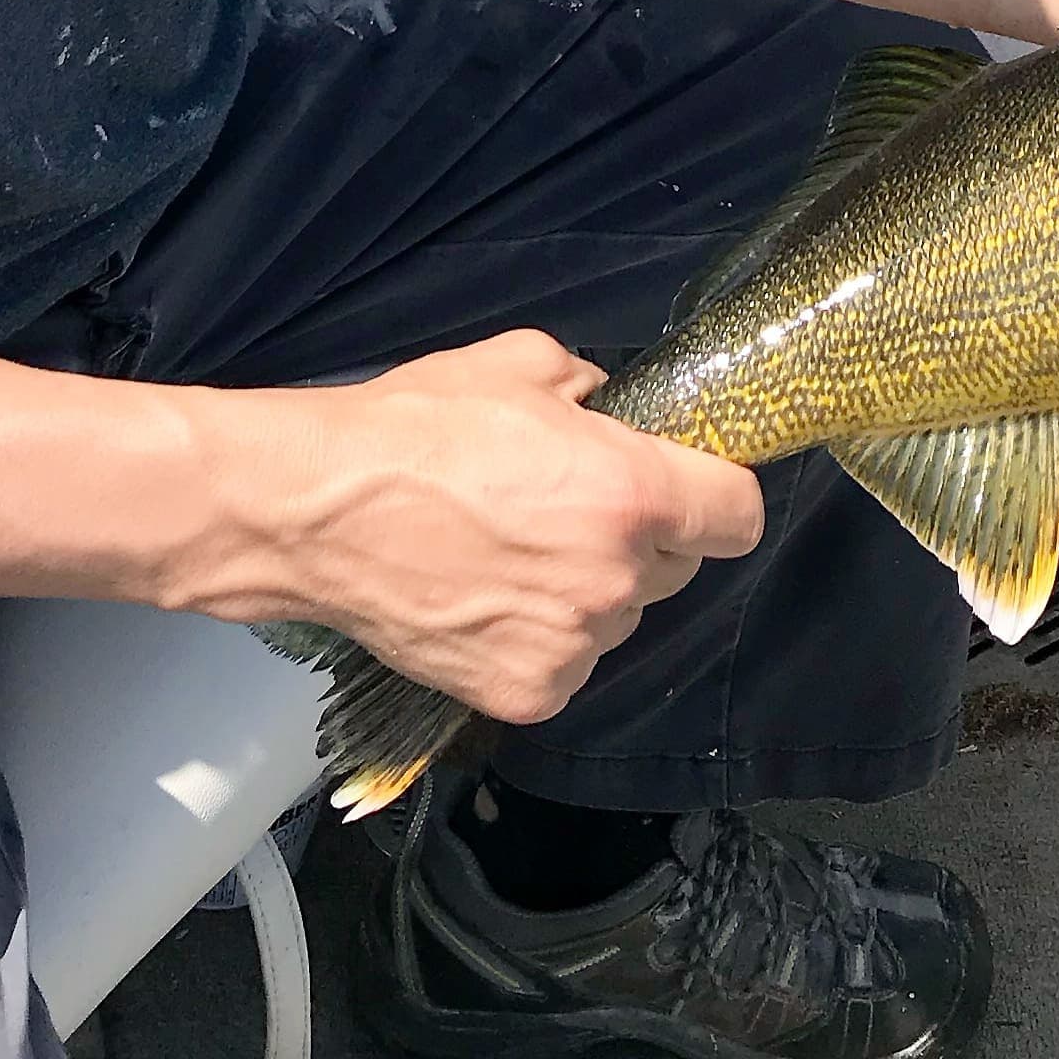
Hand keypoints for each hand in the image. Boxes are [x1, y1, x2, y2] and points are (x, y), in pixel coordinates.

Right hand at [269, 329, 762, 723]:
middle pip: (677, 568)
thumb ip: (592, 388)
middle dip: (642, 538)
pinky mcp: (528, 694)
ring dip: (589, 591)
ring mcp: (572, 647)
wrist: (318, 511)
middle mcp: (615, 581)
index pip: (739, 516)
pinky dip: (541, 638)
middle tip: (571, 509)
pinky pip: (567, 662)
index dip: (717, 497)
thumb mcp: (519, 364)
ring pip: (618, 617)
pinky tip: (487, 598)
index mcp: (631, 495)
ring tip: (512, 553)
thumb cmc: (417, 427)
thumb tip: (613, 411)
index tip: (690, 488)